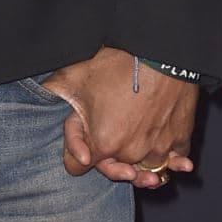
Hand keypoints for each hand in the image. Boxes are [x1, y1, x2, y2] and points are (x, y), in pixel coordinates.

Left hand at [42, 47, 198, 188]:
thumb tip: (40, 94)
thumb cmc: (119, 63)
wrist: (162, 51)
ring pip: (148, 168)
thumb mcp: (75, 77)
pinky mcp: (181, 139)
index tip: (86, 143)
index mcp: (102, 144)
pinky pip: (177, 159)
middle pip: (116, 169)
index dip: (78, 154)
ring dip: (145, 161)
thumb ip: (53, 91)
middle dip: (112, 157)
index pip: (77, 168)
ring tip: (144, 147)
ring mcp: (158, 148)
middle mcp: (131, 153)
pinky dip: (174, 157)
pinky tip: (174, 155)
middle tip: (116, 139)